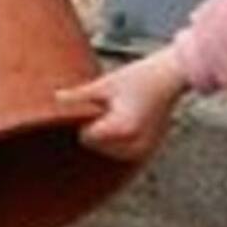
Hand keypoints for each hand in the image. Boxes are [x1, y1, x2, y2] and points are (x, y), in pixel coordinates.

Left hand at [55, 48, 189, 161]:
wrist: (171, 76)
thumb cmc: (140, 75)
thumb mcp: (106, 83)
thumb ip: (79, 95)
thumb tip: (55, 98)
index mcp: (122, 129)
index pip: (86, 137)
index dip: (85, 119)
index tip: (94, 103)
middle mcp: (134, 145)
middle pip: (95, 146)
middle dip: (96, 128)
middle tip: (110, 104)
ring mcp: (143, 150)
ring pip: (107, 151)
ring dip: (107, 136)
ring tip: (120, 111)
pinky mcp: (148, 150)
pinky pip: (121, 151)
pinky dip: (118, 139)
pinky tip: (126, 119)